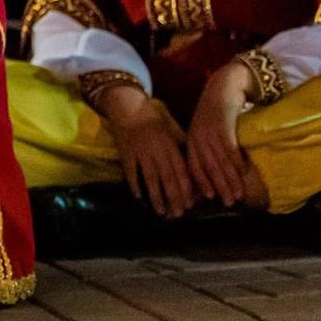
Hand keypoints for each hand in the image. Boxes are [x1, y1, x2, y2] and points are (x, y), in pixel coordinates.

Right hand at [97, 85, 193, 218]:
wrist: (128, 106)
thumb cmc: (152, 118)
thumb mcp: (172, 129)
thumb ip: (182, 145)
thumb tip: (195, 163)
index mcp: (170, 146)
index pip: (181, 170)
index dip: (186, 188)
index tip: (190, 204)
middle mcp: (157, 151)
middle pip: (167, 177)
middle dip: (173, 197)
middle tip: (178, 214)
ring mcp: (140, 153)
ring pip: (150, 177)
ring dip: (156, 196)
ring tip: (161, 211)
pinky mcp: (126, 153)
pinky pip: (131, 172)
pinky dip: (134, 185)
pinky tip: (139, 198)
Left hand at [185, 62, 258, 207]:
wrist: (223, 87)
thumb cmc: (216, 113)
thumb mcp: (206, 132)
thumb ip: (207, 150)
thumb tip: (214, 174)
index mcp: (191, 141)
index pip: (193, 167)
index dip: (201, 184)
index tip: (210, 199)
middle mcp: (197, 137)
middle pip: (207, 167)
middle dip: (218, 187)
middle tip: (228, 203)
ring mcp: (208, 131)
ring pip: (218, 160)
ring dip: (229, 179)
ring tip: (238, 194)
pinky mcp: (221, 124)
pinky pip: (229, 146)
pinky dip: (235, 161)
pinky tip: (242, 173)